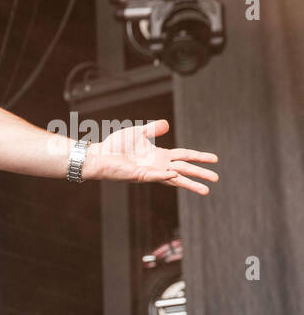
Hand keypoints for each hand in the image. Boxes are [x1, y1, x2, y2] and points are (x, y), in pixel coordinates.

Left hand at [87, 120, 218, 194]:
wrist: (98, 155)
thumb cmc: (116, 146)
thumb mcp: (137, 134)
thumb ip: (152, 130)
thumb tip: (166, 124)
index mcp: (159, 156)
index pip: (185, 157)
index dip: (199, 157)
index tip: (215, 159)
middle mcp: (157, 166)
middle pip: (184, 169)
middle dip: (200, 174)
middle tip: (216, 179)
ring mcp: (149, 172)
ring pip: (173, 178)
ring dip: (189, 183)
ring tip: (205, 189)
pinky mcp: (139, 176)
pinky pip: (155, 176)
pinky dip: (165, 175)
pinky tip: (176, 175)